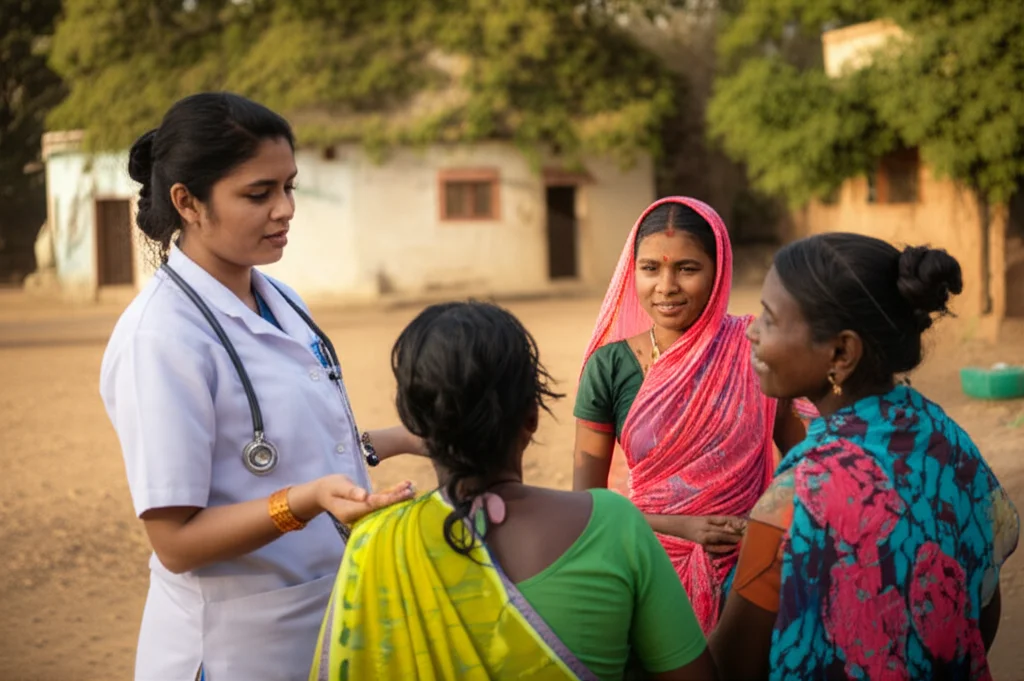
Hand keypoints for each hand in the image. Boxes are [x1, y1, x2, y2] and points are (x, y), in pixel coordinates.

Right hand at [290, 475, 414, 525]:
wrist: (322, 493)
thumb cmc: (328, 487)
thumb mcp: (337, 486)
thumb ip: (350, 491)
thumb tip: (364, 496)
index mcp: (351, 512)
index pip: (373, 505)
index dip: (389, 499)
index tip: (403, 493)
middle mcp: (359, 516)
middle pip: (381, 507)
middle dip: (397, 499)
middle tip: (412, 490)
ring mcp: (363, 514)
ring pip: (383, 504)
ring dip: (397, 496)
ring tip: (412, 487)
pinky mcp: (366, 508)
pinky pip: (380, 502)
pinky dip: (392, 494)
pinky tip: (404, 487)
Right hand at [679, 515, 746, 553]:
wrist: (679, 527)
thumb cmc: (695, 522)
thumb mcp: (707, 518)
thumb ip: (720, 521)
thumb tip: (736, 524)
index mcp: (707, 518)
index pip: (724, 519)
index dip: (735, 522)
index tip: (746, 524)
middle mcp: (705, 526)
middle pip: (723, 528)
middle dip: (735, 532)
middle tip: (747, 534)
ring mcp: (703, 536)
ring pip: (719, 537)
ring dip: (731, 539)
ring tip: (741, 540)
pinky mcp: (701, 544)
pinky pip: (714, 547)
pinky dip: (723, 548)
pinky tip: (731, 548)